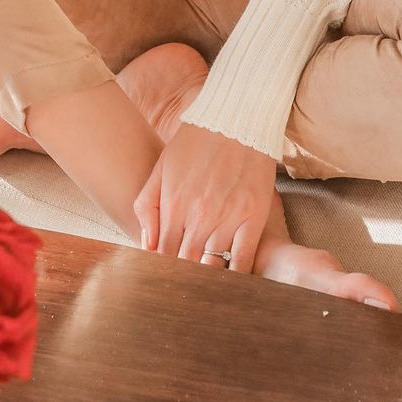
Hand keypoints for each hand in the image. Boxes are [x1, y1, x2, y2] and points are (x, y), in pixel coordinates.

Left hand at [133, 122, 276, 273]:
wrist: (236, 118)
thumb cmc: (196, 142)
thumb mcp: (162, 167)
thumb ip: (147, 205)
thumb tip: (147, 245)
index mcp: (174, 202)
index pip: (163, 253)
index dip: (163, 268)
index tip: (165, 275)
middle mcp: (199, 214)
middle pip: (186, 262)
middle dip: (182, 274)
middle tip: (183, 283)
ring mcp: (228, 216)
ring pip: (213, 263)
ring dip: (207, 273)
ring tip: (205, 282)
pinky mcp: (254, 216)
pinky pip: (243, 258)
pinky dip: (236, 275)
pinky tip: (231, 280)